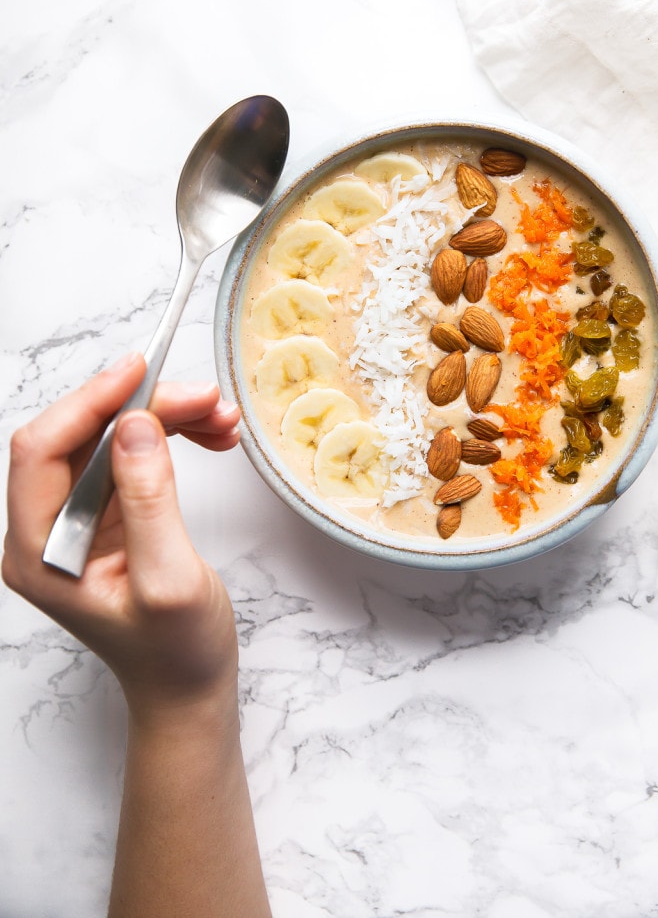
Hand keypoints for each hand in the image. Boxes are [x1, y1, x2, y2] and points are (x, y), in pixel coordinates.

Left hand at [2, 352, 240, 724]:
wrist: (188, 686)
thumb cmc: (176, 651)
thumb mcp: (168, 580)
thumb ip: (149, 501)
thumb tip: (136, 425)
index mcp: (39, 551)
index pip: (42, 451)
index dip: (88, 402)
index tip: (139, 370)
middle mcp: (46, 530)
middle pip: (80, 437)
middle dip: (143, 407)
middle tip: (205, 398)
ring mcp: (75, 522)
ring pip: (109, 439)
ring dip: (165, 419)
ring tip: (220, 418)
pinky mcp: (106, 516)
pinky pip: (131, 456)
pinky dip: (171, 439)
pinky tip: (210, 437)